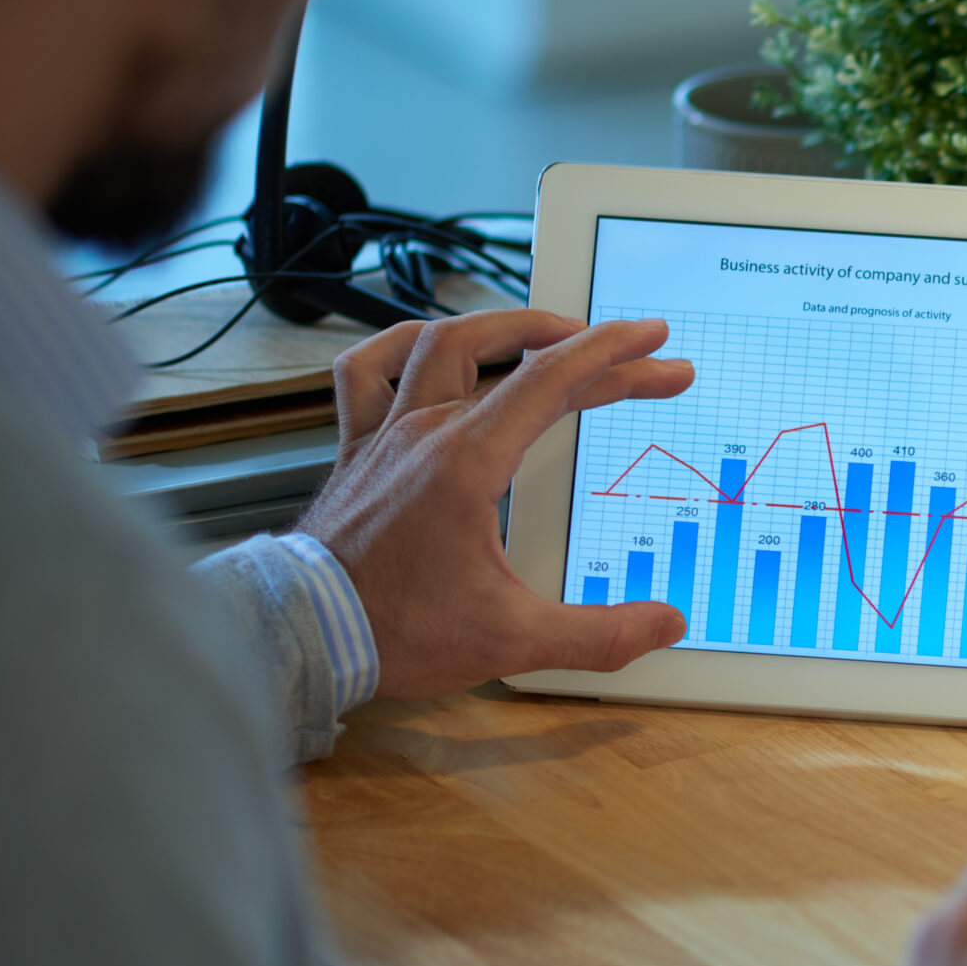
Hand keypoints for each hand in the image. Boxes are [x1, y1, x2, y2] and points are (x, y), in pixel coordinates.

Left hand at [296, 309, 695, 697]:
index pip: (554, 379)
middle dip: (587, 345)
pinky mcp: (359, 449)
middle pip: (516, 355)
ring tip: (548, 329)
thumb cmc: (393, 630)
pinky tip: (426, 343)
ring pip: (443, 341)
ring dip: (503, 326)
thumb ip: (598, 633)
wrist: (302, 636)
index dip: (614, 353)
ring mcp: (387, 434)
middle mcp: (426, 431)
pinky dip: (401, 345)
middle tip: (635, 352)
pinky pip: (367, 370)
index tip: (654, 342)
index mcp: (467, 461)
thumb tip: (664, 623)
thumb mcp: (512, 639)